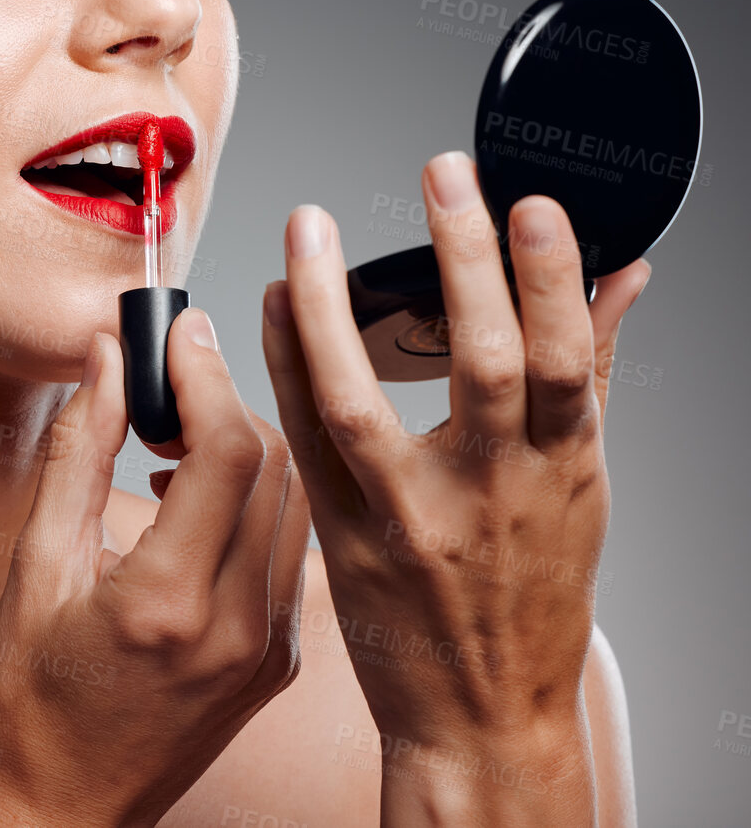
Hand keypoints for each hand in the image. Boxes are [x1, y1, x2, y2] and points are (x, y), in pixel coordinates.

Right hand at [0, 313, 310, 827]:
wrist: (60, 813)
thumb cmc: (28, 703)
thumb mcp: (35, 567)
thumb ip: (77, 453)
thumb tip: (108, 362)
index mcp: (170, 605)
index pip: (231, 451)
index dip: (208, 374)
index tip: (178, 332)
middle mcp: (239, 629)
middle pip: (277, 465)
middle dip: (228, 401)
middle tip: (167, 382)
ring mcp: (270, 651)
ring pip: (297, 502)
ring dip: (248, 448)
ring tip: (176, 440)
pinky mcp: (279, 663)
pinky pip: (289, 550)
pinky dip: (255, 502)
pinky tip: (197, 500)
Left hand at [261, 151, 650, 816]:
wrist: (482, 715)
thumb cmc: (536, 594)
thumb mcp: (584, 484)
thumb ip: (594, 371)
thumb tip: (622, 275)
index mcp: (560, 473)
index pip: (567, 363)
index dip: (551, 282)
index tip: (531, 205)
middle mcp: (488, 494)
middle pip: (481, 365)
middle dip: (463, 261)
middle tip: (440, 176)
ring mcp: (407, 519)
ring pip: (359, 401)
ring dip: (327, 306)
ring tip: (309, 229)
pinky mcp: (341, 537)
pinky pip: (300, 439)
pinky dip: (281, 363)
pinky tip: (269, 302)